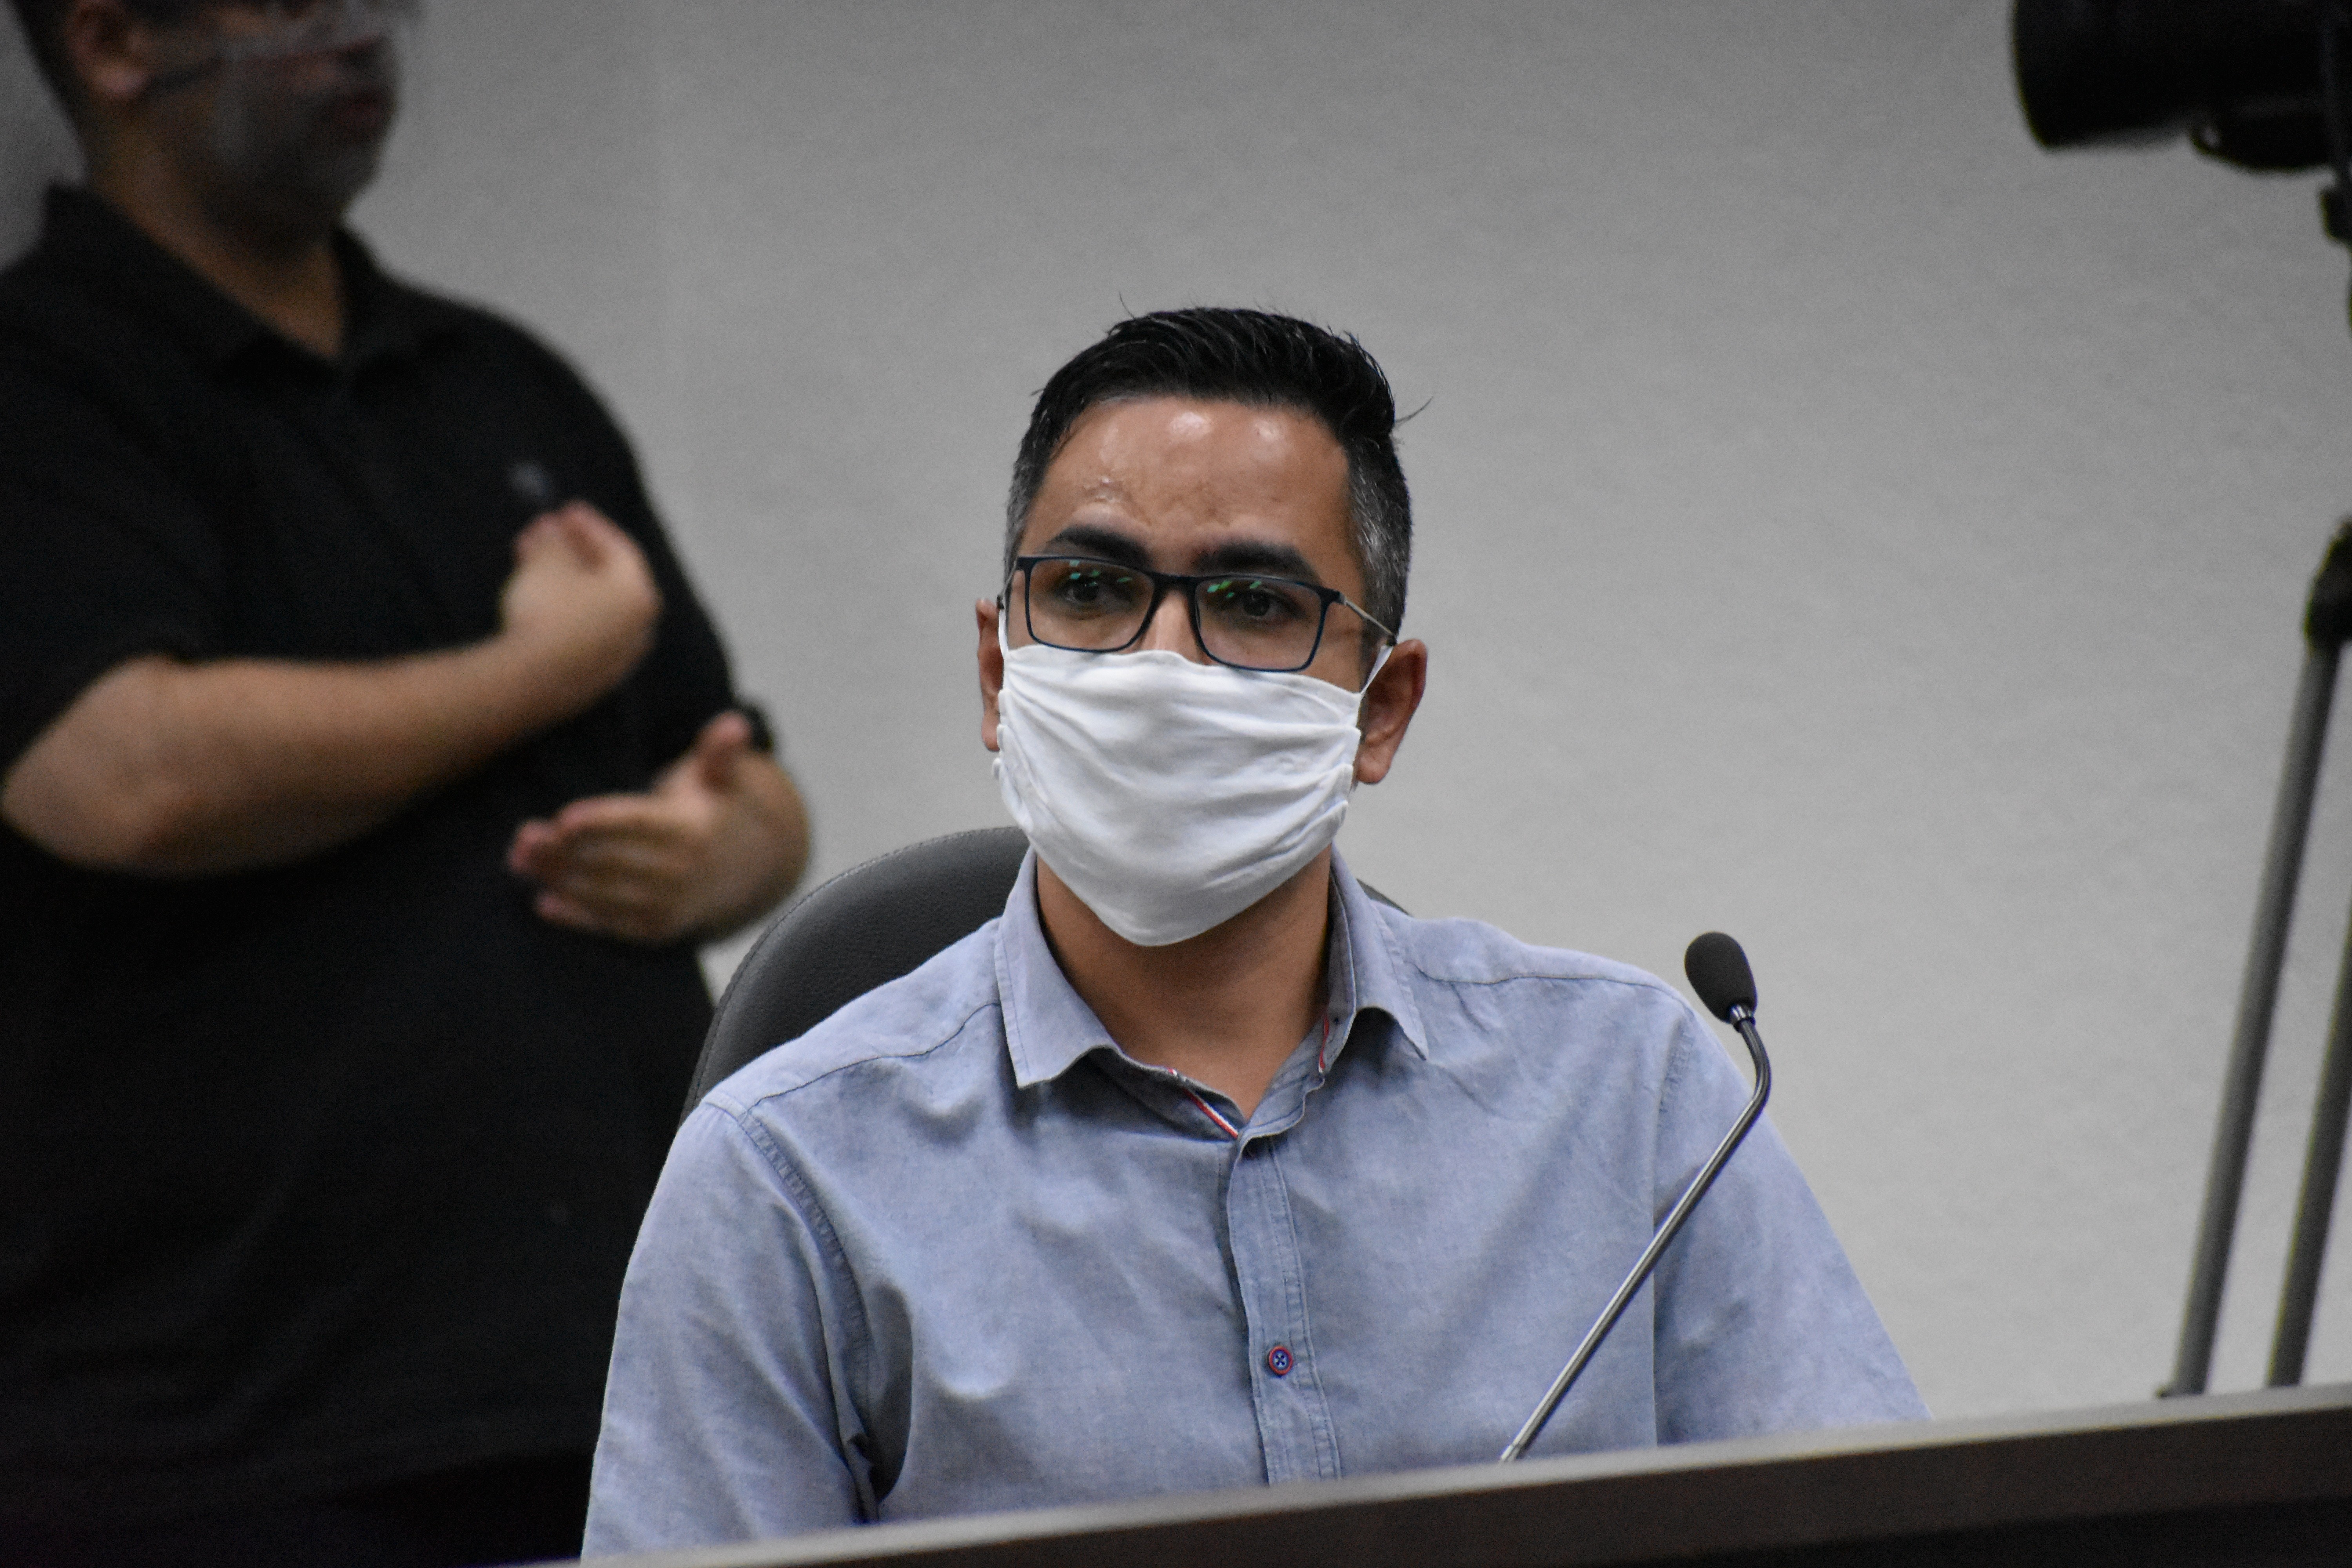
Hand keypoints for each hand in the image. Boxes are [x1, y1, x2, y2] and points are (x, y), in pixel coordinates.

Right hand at [497, 501, 660, 720]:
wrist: (531, 680)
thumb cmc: (546, 612)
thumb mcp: (546, 562)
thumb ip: (552, 539)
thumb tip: (550, 531)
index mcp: (638, 594)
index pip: (619, 548)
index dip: (590, 525)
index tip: (566, 510)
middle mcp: (639, 626)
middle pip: (606, 577)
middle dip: (572, 551)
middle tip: (543, 532)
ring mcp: (619, 656)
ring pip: (592, 605)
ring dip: (563, 578)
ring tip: (529, 559)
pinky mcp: (596, 678)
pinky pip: (584, 632)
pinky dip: (564, 610)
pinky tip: (536, 598)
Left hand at [506, 711, 807, 944]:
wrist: (750, 869)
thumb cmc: (715, 809)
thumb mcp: (720, 777)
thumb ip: (718, 751)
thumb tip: (734, 724)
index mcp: (691, 828)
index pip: (640, 823)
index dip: (602, 821)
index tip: (564, 819)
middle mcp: (682, 870)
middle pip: (612, 858)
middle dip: (563, 851)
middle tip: (522, 839)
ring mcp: (670, 903)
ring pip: (605, 892)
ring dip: (559, 879)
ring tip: (520, 862)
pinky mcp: (659, 929)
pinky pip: (612, 925)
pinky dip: (578, 917)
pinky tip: (544, 903)